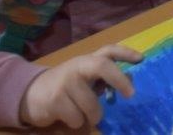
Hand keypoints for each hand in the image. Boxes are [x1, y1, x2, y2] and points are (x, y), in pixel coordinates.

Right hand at [19, 44, 141, 128]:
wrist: (31, 93)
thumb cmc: (66, 86)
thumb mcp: (85, 78)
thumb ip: (104, 78)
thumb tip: (130, 82)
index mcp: (87, 60)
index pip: (108, 50)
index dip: (125, 53)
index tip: (141, 59)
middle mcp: (77, 66)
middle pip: (102, 66)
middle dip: (119, 79)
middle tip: (130, 94)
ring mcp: (65, 82)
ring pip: (91, 105)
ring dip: (94, 115)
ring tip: (86, 114)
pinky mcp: (54, 100)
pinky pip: (77, 118)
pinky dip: (77, 122)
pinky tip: (68, 115)